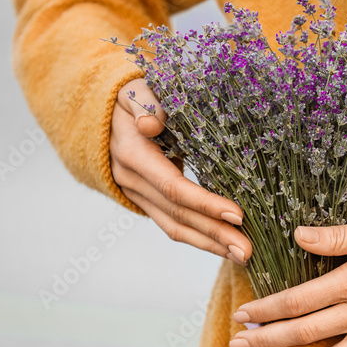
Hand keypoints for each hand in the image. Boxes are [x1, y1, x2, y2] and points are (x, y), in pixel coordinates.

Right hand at [109, 78, 251, 264]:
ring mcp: (138, 196)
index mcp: (133, 155)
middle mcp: (133, 181)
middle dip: (215, 234)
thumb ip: (146, 101)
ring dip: (210, 245)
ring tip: (243, 256)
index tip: (238, 215)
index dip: (205, 203)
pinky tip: (226, 247)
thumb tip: (152, 123)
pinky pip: (173, 226)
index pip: (174, 187)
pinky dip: (201, 239)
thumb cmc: (128, 99)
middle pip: (178, 215)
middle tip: (248, 250)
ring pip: (175, 227)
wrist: (99, 116)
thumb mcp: (135, 90)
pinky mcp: (147, 203)